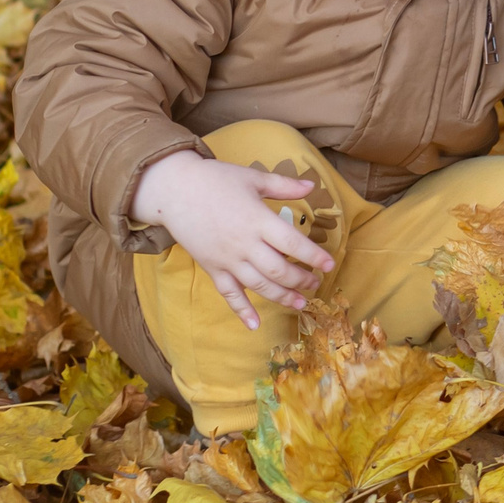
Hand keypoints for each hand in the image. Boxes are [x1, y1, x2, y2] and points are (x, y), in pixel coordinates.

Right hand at [131, 151, 335, 329]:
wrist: (173, 189)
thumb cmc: (214, 179)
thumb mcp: (253, 177)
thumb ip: (284, 185)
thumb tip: (312, 185)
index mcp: (258, 220)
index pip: (292, 244)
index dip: (313, 256)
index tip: (330, 265)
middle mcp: (244, 244)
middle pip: (279, 270)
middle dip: (301, 280)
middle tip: (316, 283)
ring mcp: (227, 259)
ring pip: (259, 285)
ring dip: (282, 297)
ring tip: (300, 302)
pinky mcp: (212, 268)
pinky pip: (229, 293)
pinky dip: (241, 310)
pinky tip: (254, 325)